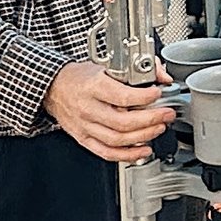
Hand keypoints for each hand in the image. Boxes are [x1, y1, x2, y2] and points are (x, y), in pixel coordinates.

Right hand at [47, 60, 174, 164]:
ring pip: (117, 139)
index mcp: (93, 87)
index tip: (158, 94)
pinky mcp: (84, 138)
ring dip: (143, 137)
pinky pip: (106, 152)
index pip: (123, 96)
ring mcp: (85, 126)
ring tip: (159, 128)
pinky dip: (127, 155)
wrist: (54, 87)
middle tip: (166, 114)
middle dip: (151, 120)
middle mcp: (88, 108)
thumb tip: (163, 76)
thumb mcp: (107, 65)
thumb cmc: (80, 77)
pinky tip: (143, 151)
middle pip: (123, 122)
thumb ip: (138, 70)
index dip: (145, 98)